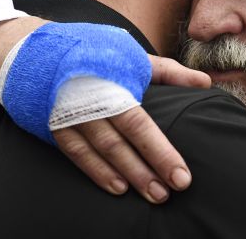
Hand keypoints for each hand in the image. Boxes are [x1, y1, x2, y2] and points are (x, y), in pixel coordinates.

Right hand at [52, 55, 209, 203]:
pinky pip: (77, 153)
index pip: (140, 123)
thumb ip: (170, 72)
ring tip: (151, 194)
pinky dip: (97, 172)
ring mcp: (69, 114)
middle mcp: (89, 99)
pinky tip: (118, 187)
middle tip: (168, 193)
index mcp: (113, 81)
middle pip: (121, 142)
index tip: (181, 175)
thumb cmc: (98, 55)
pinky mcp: (55, 125)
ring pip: (100, 151)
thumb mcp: (133, 57)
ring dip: (126, 175)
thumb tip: (205, 82)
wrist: (41, 52)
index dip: (160, 151)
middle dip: (146, 170)